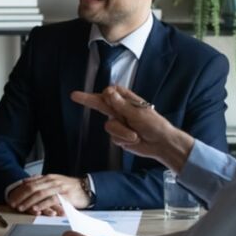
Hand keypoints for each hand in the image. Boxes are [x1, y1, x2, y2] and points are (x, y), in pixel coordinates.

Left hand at [6, 174, 88, 214]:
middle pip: (32, 188)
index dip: (19, 191)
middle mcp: (51, 181)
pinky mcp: (65, 196)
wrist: (86, 188)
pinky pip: (51, 200)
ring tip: (21, 207)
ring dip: (29, 201)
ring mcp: (58, 188)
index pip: (29, 183)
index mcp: (47, 177)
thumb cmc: (69, 186)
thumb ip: (40, 181)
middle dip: (21, 196)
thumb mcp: (53, 181)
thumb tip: (26, 181)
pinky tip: (36, 209)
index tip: (11, 197)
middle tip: (13, 203)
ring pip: (40, 194)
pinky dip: (42, 205)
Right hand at [71, 86, 193, 170]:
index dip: (106, 94)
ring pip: (109, 126)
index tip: (103, 94)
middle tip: (74, 95)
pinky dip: (124, 139)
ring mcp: (118, 123)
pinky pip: (113, 137)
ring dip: (122, 132)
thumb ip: (120, 104)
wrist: (162, 144)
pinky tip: (134, 140)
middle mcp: (120, 110)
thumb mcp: (138, 113)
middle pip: (100, 104)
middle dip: (87, 100)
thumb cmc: (154, 125)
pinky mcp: (118, 136)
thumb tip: (107, 91)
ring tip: (135, 135)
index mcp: (126, 100)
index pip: (111, 92)